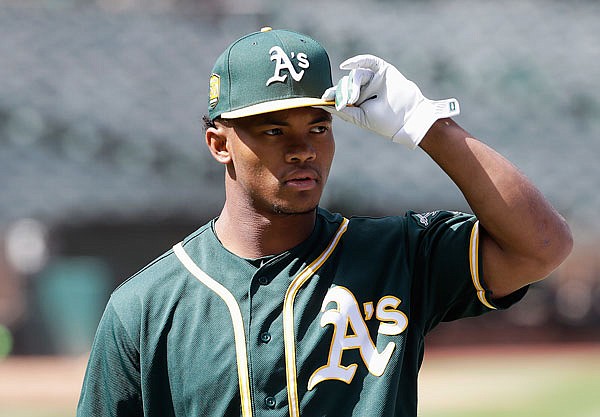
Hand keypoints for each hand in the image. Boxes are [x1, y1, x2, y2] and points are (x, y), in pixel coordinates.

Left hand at [321, 54, 459, 148]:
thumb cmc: (385, 122)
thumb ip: (344, 110)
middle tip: (345, 103)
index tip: (322, 98)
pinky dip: (357, 60)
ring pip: (355, 75)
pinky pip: (368, 61)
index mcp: (357, 100)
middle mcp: (363, 87)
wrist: (407, 119)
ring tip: (355, 99)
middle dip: (342, 93)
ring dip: (352, 86)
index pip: (340, 93)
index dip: (331, 94)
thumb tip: (324, 104)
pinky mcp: (382, 70)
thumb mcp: (360, 118)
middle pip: (345, 83)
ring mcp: (372, 78)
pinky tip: (345, 65)